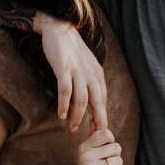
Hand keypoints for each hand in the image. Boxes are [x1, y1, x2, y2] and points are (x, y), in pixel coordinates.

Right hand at [36, 14, 107, 132]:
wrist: (61, 29)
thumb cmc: (73, 50)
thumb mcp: (87, 66)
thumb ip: (89, 83)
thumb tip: (89, 103)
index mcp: (98, 74)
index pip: (103, 99)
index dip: (102, 116)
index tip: (98, 130)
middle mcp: (91, 73)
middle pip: (97, 102)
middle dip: (96, 120)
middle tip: (92, 135)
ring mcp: (77, 71)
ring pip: (81, 99)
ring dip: (78, 116)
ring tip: (73, 128)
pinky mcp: (64, 68)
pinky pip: (65, 90)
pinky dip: (64, 104)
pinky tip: (61, 115)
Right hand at [69, 129, 122, 164]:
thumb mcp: (88, 150)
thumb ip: (94, 136)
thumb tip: (94, 121)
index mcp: (85, 146)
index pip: (106, 133)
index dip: (111, 141)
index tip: (105, 148)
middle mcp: (86, 156)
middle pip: (116, 147)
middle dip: (115, 155)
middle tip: (106, 162)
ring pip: (118, 161)